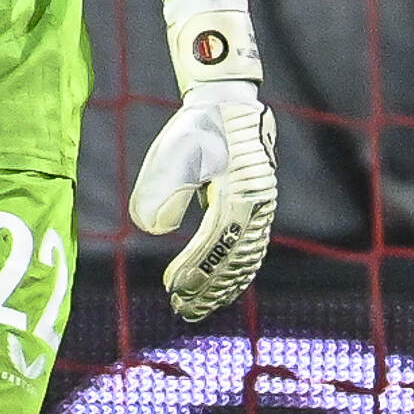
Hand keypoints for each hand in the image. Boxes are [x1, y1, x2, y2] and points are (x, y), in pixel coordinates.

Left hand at [124, 0, 278, 321]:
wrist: (228, 103)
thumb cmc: (197, 125)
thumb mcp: (174, 150)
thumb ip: (162, 186)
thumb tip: (152, 227)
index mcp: (238, 192)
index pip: (215, 241)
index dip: (194, 268)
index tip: (172, 288)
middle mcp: (256, 204)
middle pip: (234, 257)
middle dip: (208, 287)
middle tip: (181, 309)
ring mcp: (261, 207)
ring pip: (245, 258)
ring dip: (222, 286)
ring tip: (198, 307)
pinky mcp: (258, 207)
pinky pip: (251, 249)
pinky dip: (238, 272)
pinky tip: (224, 288)